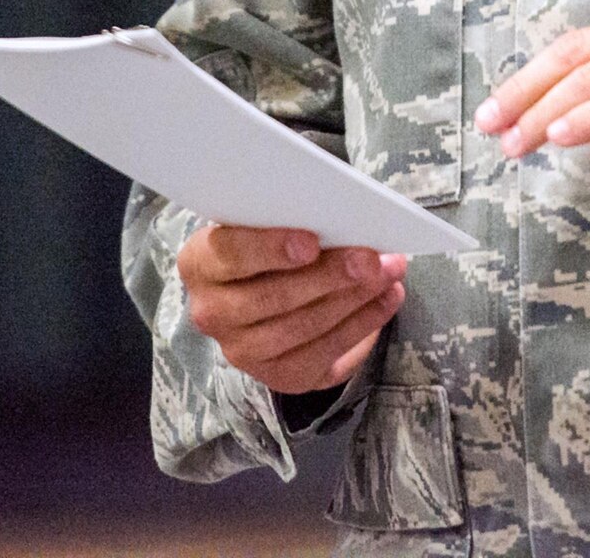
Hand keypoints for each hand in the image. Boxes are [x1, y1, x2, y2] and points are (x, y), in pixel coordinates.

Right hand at [176, 225, 406, 395]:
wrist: (260, 282)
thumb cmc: (269, 234)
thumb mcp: (266, 216)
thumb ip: (288, 213)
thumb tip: (340, 212)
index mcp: (200, 264)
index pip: (229, 255)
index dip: (270, 249)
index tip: (311, 242)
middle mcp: (212, 313)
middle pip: (272, 298)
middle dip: (329, 276)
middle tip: (371, 257)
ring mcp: (243, 351)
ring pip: (301, 330)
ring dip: (353, 300)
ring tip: (390, 271)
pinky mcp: (278, 376)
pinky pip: (323, 356)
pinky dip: (363, 324)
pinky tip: (388, 298)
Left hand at [475, 0, 589, 217]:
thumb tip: (561, 129)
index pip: (585, 43)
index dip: (538, 80)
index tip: (507, 112)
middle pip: (579, 51)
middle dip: (526, 90)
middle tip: (492, 124)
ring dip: (545, 116)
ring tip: (517, 147)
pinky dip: (586, 122)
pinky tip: (559, 139)